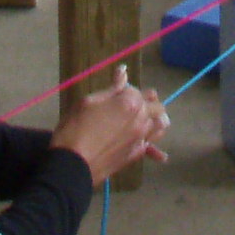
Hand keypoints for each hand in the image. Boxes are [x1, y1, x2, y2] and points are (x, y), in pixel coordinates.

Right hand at [50, 73, 170, 183]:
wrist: (73, 164)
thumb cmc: (75, 128)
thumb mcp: (88, 101)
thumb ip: (112, 88)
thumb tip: (123, 70)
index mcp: (130, 102)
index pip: (136, 90)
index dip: (126, 90)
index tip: (116, 94)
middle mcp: (141, 119)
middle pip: (156, 106)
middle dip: (146, 102)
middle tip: (131, 105)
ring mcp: (141, 138)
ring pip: (160, 125)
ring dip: (155, 120)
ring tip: (145, 121)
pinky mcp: (137, 155)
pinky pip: (152, 149)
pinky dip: (156, 150)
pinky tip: (161, 156)